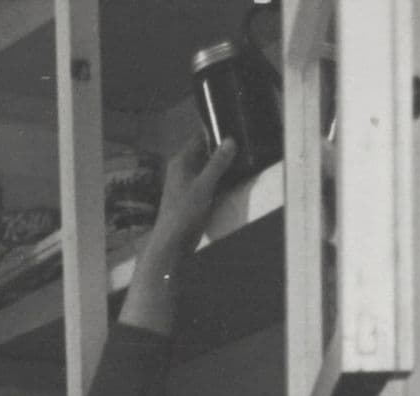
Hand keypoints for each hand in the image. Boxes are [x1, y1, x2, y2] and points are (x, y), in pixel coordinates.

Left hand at [141, 135, 236, 264]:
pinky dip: (222, 179)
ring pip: (210, 168)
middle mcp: (184, 170)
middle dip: (223, 149)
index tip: (236, 126)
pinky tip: (238, 176)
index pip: (199, 138)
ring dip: (225, 165)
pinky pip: (212, 183)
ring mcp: (190, 184)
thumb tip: (230, 139)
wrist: (172, 244)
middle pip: (206, 153)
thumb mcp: (203, 185)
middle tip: (247, 140)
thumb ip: (217, 163)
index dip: (216, 132)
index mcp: (181, 162)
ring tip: (247, 155)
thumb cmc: (183, 212)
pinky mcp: (196, 198)